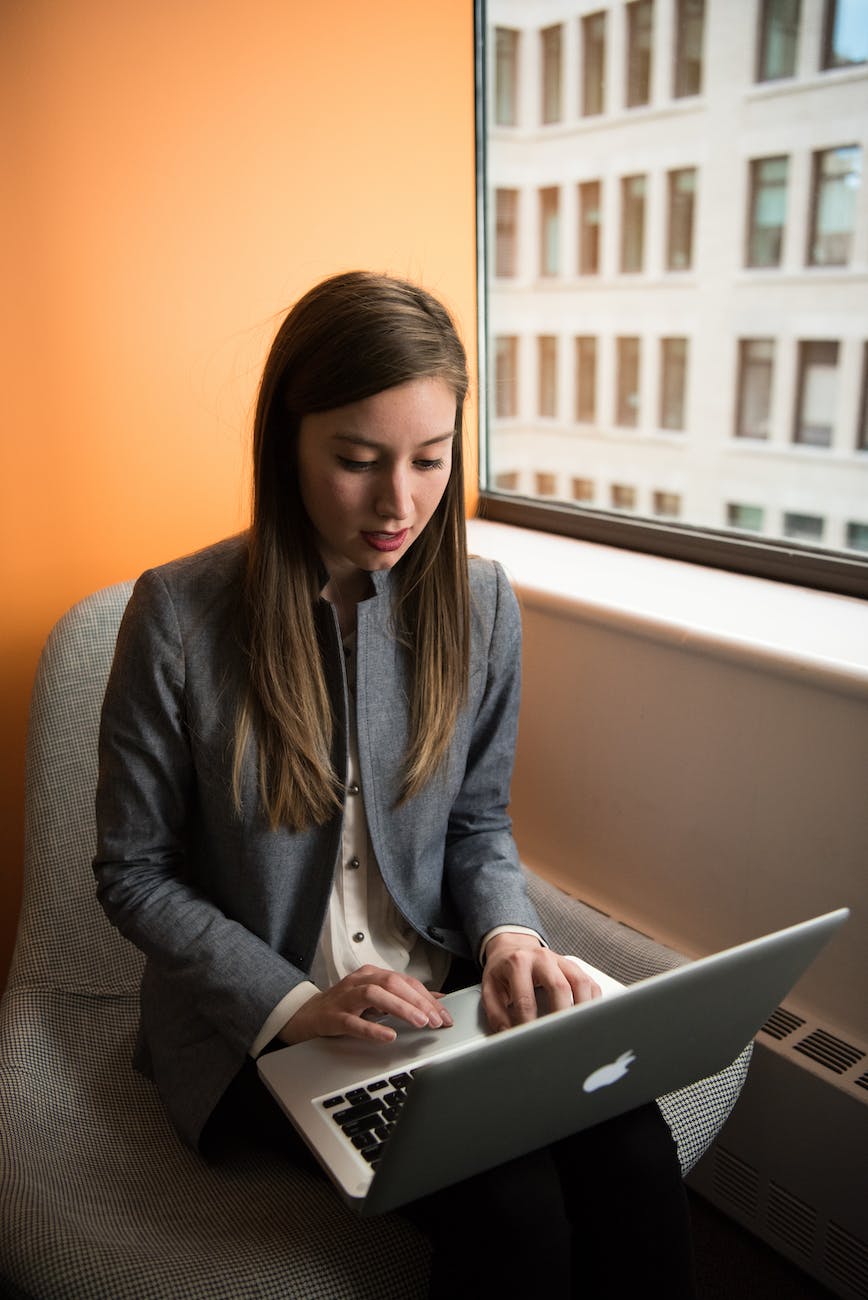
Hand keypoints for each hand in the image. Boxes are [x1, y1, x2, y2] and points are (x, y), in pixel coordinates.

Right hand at [278, 965, 453, 1045]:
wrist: (306, 1015)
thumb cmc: (345, 1005)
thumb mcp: (377, 998)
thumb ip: (403, 998)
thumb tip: (437, 1000)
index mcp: (373, 974)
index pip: (406, 982)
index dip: (428, 998)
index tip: (445, 1015)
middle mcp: (360, 981)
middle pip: (394, 983)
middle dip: (419, 1002)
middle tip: (437, 1020)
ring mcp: (345, 998)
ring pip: (375, 995)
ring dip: (401, 1008)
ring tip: (420, 1023)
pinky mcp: (333, 1017)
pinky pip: (353, 1021)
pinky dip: (372, 1028)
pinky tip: (388, 1036)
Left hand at [481, 933, 600, 1031]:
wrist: (513, 947)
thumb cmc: (503, 971)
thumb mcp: (490, 989)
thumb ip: (495, 1014)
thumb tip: (507, 1036)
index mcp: (518, 963)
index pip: (526, 999)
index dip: (528, 1025)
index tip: (530, 1042)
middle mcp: (542, 958)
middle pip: (559, 987)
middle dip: (560, 1016)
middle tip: (559, 1038)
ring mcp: (561, 961)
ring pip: (580, 983)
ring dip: (581, 1009)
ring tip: (578, 1031)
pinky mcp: (575, 966)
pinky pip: (590, 983)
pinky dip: (592, 1003)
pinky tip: (588, 1019)